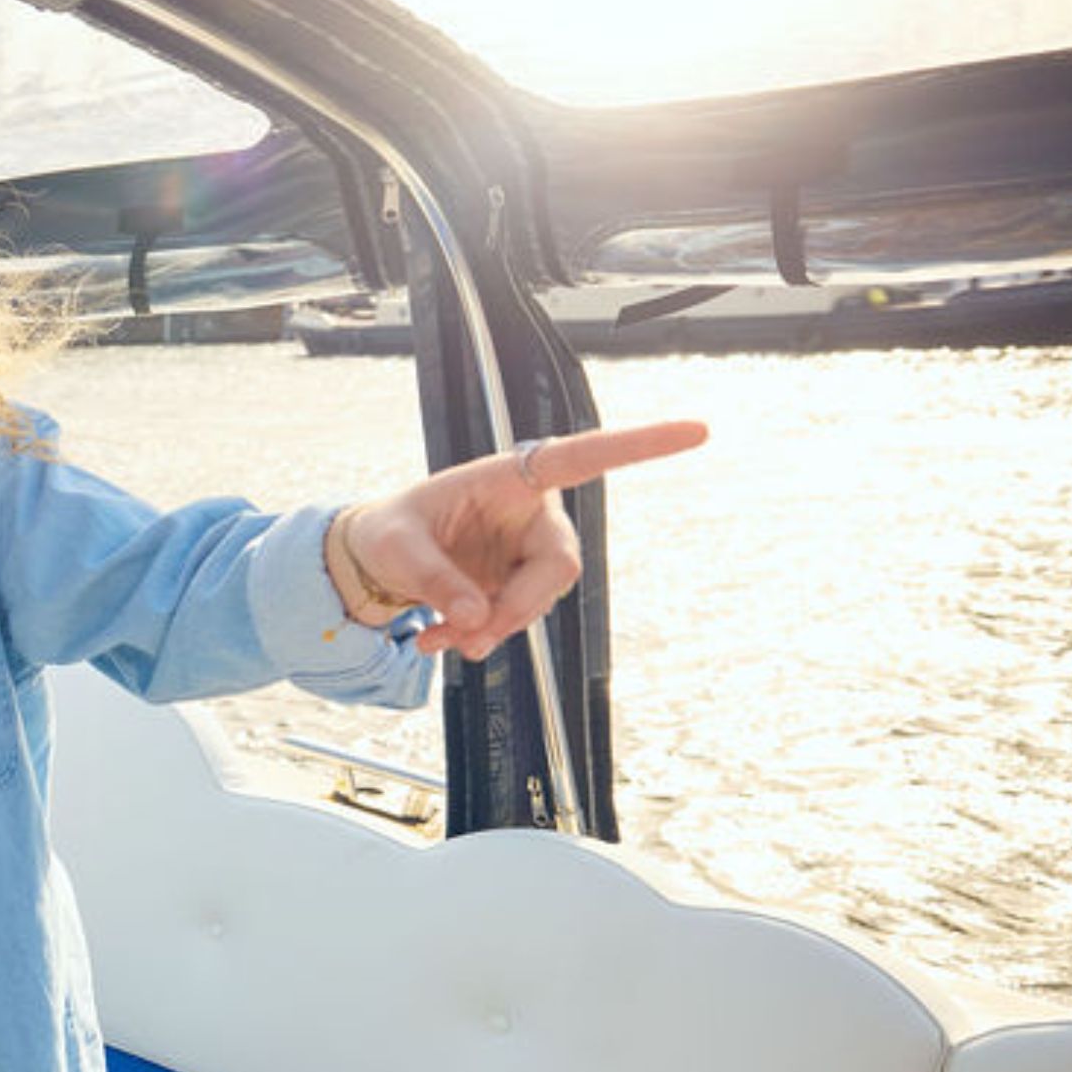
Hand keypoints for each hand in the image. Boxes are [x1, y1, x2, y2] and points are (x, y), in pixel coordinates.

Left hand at [331, 420, 707, 659]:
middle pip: (560, 565)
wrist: (374, 558)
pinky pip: (517, 620)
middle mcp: (530, 513)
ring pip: (539, 601)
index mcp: (511, 478)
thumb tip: (476, 618)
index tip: (696, 431)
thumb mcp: (395, 548)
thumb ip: (434, 579)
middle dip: (518, 608)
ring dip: (493, 629)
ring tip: (436, 636)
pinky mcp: (517, 586)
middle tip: (471, 636)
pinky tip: (438, 640)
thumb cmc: (388, 531)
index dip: (639, 445)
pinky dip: (479, 637)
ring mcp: (527, 553)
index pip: (583, 458)